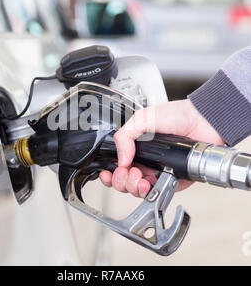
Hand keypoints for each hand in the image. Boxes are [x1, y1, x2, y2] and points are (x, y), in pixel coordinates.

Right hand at [99, 99, 224, 197]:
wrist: (201, 121)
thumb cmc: (176, 116)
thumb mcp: (142, 119)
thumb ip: (125, 135)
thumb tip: (120, 159)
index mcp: (136, 148)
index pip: (117, 166)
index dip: (109, 172)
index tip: (108, 172)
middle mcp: (145, 162)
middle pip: (124, 182)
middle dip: (120, 181)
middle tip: (125, 172)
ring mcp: (157, 172)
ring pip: (137, 190)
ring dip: (132, 187)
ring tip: (137, 177)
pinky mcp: (171, 180)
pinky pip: (157, 193)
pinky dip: (149, 193)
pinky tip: (148, 184)